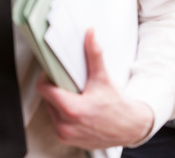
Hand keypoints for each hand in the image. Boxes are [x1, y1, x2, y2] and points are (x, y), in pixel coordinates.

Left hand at [36, 29, 153, 149]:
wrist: (131, 127)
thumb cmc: (118, 105)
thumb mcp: (104, 77)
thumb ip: (94, 54)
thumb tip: (90, 34)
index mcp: (72, 110)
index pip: (44, 89)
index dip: (47, 76)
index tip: (54, 71)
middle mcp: (66, 126)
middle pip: (46, 98)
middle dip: (55, 87)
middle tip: (68, 80)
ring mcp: (66, 136)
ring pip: (51, 110)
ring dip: (58, 100)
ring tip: (74, 93)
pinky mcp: (69, 140)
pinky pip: (57, 121)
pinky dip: (63, 112)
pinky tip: (76, 105)